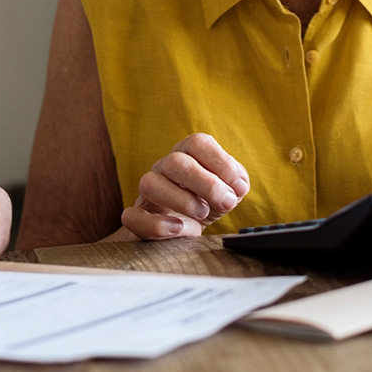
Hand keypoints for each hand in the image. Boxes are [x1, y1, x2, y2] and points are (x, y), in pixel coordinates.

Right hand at [120, 133, 249, 239]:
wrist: (186, 229)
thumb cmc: (210, 201)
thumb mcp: (230, 189)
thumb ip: (237, 182)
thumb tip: (235, 187)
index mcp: (188, 154)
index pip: (198, 143)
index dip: (221, 163)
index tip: (239, 188)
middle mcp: (164, 167)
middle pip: (175, 162)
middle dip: (207, 184)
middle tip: (226, 203)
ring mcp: (147, 192)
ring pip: (150, 184)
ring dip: (182, 201)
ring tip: (203, 214)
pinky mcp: (137, 217)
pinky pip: (132, 216)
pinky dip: (157, 225)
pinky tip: (180, 229)